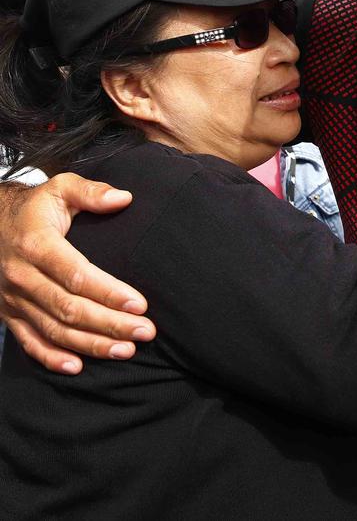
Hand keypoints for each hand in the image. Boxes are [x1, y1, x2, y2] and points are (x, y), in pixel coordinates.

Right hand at [0, 173, 155, 373]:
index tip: (140, 304)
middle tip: (145, 332)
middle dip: (110, 324)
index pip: (77, 275)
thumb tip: (123, 198)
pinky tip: (78, 366)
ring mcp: (14, 299)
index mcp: (37, 244)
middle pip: (70, 309)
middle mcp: (22, 275)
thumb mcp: (60, 188)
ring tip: (127, 350)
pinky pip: (30, 342)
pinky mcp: (9, 314)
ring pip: (55, 330)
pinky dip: (52, 358)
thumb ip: (91, 191)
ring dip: (92, 344)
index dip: (109, 292)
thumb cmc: (35, 207)